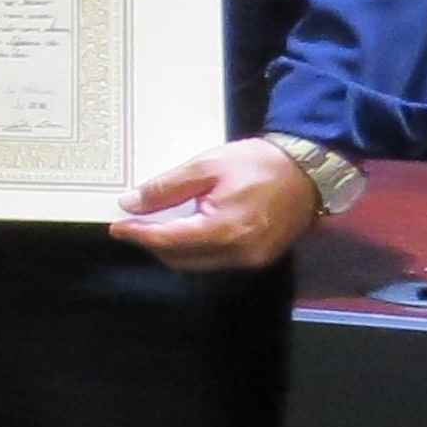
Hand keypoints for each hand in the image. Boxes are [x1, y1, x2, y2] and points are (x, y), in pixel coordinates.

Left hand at [111, 138, 321, 272]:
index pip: (168, 240)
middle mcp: (239, 254)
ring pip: (197, 263)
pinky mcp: (261, 258)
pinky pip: (217, 260)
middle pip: (180, 258)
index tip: (115, 227)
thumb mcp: (207, 166)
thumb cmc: (259, 163)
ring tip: (158, 225)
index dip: (139, 234)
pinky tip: (188, 229)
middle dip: (153, 243)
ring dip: (173, 248)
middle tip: (136, 223)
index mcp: (226, 230)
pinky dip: (196, 248)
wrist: (311, 169)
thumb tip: (131, 204)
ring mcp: (252, 260)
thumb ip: (167, 188)